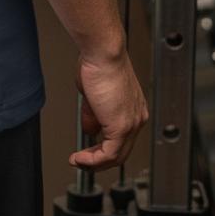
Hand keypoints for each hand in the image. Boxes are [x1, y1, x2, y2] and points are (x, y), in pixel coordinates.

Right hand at [68, 50, 148, 170]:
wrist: (103, 52)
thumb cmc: (98, 62)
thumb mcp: (92, 94)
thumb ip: (93, 115)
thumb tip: (90, 130)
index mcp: (133, 108)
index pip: (121, 138)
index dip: (102, 147)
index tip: (86, 150)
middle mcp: (136, 117)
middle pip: (120, 151)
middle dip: (97, 159)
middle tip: (81, 160)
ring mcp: (132, 123)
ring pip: (116, 156)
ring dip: (94, 163)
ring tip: (77, 162)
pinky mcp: (122, 127)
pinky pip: (109, 154)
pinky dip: (93, 160)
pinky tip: (81, 159)